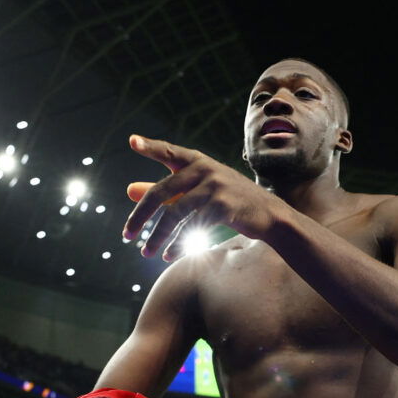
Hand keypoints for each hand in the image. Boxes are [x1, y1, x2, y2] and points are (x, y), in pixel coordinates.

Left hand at [123, 134, 283, 260]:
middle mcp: (206, 170)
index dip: (150, 147)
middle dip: (141, 215)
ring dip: (158, 236)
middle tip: (126, 234)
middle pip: (162, 191)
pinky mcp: (223, 207)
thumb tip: (129, 190)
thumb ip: (167, 191)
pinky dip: (178, 244)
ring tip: (146, 253)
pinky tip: (169, 255)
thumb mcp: (200, 191)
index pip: (169, 152)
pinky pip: (192, 227)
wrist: (270, 215)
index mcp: (199, 161)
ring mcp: (215, 187)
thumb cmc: (231, 202)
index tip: (131, 141)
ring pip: (175, 213)